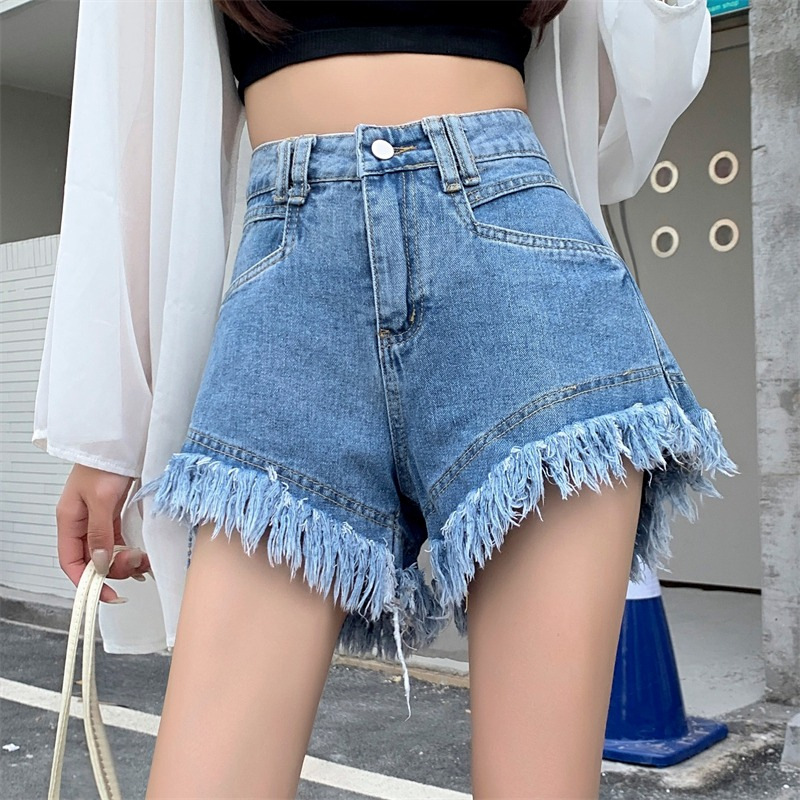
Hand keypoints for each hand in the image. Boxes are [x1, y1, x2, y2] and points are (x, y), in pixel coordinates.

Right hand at [56, 463, 151, 602]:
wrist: (122, 441)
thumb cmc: (105, 463)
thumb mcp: (101, 499)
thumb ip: (99, 532)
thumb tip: (98, 564)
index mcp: (69, 520)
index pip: (71, 562)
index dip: (86, 583)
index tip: (107, 595)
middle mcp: (83, 522)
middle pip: (93, 560)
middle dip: (114, 568)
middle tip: (137, 564)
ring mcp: (100, 519)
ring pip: (109, 552)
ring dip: (126, 560)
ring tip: (144, 558)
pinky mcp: (115, 514)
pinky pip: (121, 540)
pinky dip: (131, 549)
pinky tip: (144, 553)